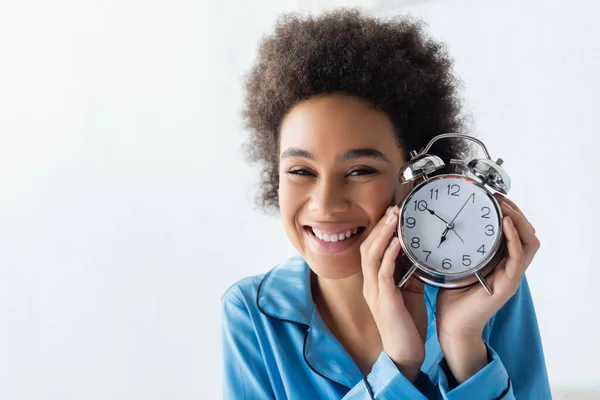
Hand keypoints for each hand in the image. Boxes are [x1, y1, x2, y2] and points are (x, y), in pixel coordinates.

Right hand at [360, 205, 427, 381]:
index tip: (393, 212)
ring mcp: (374, 291)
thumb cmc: (406, 324)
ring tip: (394, 217)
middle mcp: (369, 284)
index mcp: (374, 281)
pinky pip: (383, 272)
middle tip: (394, 208)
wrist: (405, 354)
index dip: (380, 229)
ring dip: (383, 234)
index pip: (371, 248)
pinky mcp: (384, 300)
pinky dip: (389, 254)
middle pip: (367, 246)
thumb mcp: (408, 292)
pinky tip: (399, 241)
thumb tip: (417, 252)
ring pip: (371, 255)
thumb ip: (408, 273)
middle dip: (380, 226)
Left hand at [435, 195, 539, 382]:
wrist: (452, 326)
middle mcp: (509, 267)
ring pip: (529, 243)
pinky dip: (514, 239)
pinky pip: (518, 258)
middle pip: (527, 234)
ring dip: (519, 221)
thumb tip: (440, 222)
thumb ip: (455, 246)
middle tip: (499, 197)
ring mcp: (511, 276)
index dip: (509, 212)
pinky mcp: (507, 285)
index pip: (515, 232)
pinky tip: (505, 225)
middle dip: (516, 212)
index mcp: (499, 261)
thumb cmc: (451, 296)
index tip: (494, 196)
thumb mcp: (453, 263)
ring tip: (504, 206)